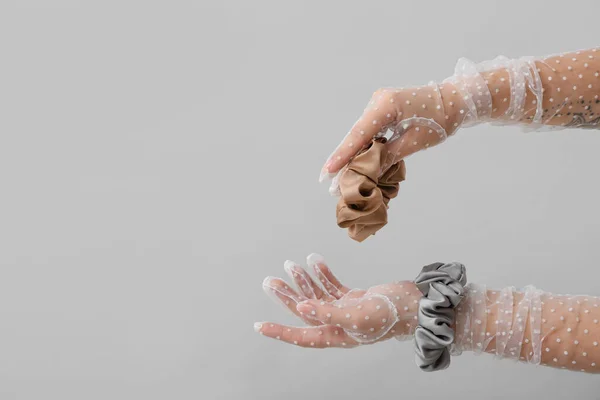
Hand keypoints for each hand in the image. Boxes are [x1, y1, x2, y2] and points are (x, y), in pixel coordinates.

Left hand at [255, 254, 421, 347]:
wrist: (415, 303)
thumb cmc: (389, 315)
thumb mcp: (356, 315)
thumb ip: (327, 313)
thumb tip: (300, 308)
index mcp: (336, 335)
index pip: (301, 336)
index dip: (280, 331)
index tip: (259, 325)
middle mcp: (338, 325)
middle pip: (305, 311)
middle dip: (287, 296)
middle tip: (268, 282)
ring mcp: (346, 311)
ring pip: (317, 295)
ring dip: (303, 280)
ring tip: (289, 265)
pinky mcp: (355, 298)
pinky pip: (333, 285)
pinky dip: (323, 273)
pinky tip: (314, 260)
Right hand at [319, 83, 464, 184]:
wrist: (456, 99)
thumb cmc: (441, 119)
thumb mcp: (415, 142)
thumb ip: (388, 156)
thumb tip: (368, 173)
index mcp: (386, 105)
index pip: (359, 134)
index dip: (342, 155)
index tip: (327, 172)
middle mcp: (378, 101)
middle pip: (356, 135)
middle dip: (343, 159)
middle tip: (327, 182)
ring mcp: (379, 103)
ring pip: (361, 134)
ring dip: (353, 154)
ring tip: (338, 177)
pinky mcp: (383, 109)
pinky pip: (369, 131)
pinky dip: (364, 147)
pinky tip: (355, 163)